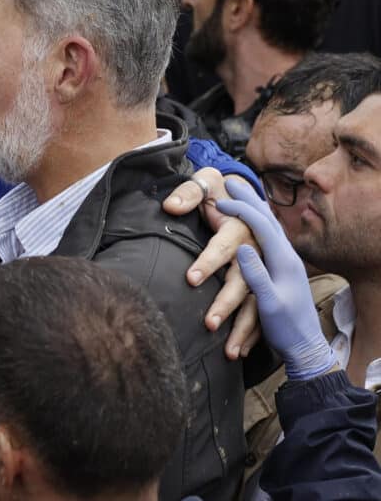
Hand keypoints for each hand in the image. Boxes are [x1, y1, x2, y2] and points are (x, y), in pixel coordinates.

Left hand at [163, 167, 260, 358]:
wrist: (243, 196)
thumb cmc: (217, 193)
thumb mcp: (204, 185)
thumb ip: (187, 194)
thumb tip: (169, 206)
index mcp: (240, 229)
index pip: (222, 247)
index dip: (207, 262)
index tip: (190, 279)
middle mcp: (253, 251)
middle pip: (241, 282)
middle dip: (226, 304)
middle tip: (208, 323)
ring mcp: (260, 271)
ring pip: (254, 303)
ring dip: (243, 328)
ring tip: (230, 352)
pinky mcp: (263, 284)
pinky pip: (260, 313)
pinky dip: (252, 334)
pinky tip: (242, 352)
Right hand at [216, 179, 335, 380]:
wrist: (306, 347)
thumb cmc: (287, 327)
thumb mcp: (270, 303)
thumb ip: (256, 274)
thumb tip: (242, 248)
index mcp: (284, 260)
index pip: (261, 225)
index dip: (241, 209)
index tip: (220, 198)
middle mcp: (287, 256)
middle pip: (267, 218)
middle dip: (248, 197)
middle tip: (231, 180)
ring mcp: (286, 262)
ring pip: (269, 226)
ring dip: (253, 206)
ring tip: (241, 192)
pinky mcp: (283, 270)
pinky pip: (269, 237)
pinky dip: (258, 222)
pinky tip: (253, 222)